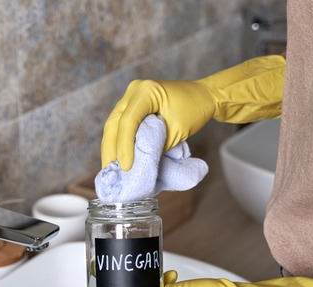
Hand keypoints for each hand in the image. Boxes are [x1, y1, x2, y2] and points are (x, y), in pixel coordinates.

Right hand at [101, 55, 284, 169]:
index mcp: (146, 91)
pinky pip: (120, 125)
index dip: (124, 146)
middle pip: (113, 122)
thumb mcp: (177, 131)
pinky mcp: (132, 105)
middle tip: (109, 170)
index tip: (126, 167)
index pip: (128, 121)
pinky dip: (118, 141)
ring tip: (109, 167)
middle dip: (110, 149)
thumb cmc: (195, 110)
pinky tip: (116, 157)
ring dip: (111, 147)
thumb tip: (137, 163)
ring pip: (113, 124)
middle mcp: (134, 90)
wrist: (203, 96)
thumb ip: (156, 145)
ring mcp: (131, 97)